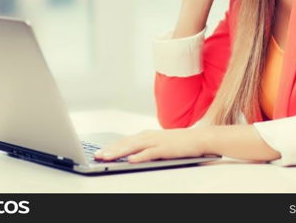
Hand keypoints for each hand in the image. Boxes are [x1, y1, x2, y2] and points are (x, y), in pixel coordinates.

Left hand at [93, 127, 210, 163]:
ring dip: (119, 152)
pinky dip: (139, 156)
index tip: (98, 152)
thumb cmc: (179, 143)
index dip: (111, 146)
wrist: (199, 138)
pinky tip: (130, 160)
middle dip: (110, 150)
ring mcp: (157, 141)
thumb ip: (145, 148)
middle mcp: (149, 136)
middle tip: (97, 156)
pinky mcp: (165, 148)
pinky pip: (150, 153)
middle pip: (125, 143)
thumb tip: (130, 156)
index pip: (124, 141)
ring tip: (107, 158)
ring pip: (133, 147)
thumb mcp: (158, 143)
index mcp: (146, 135)